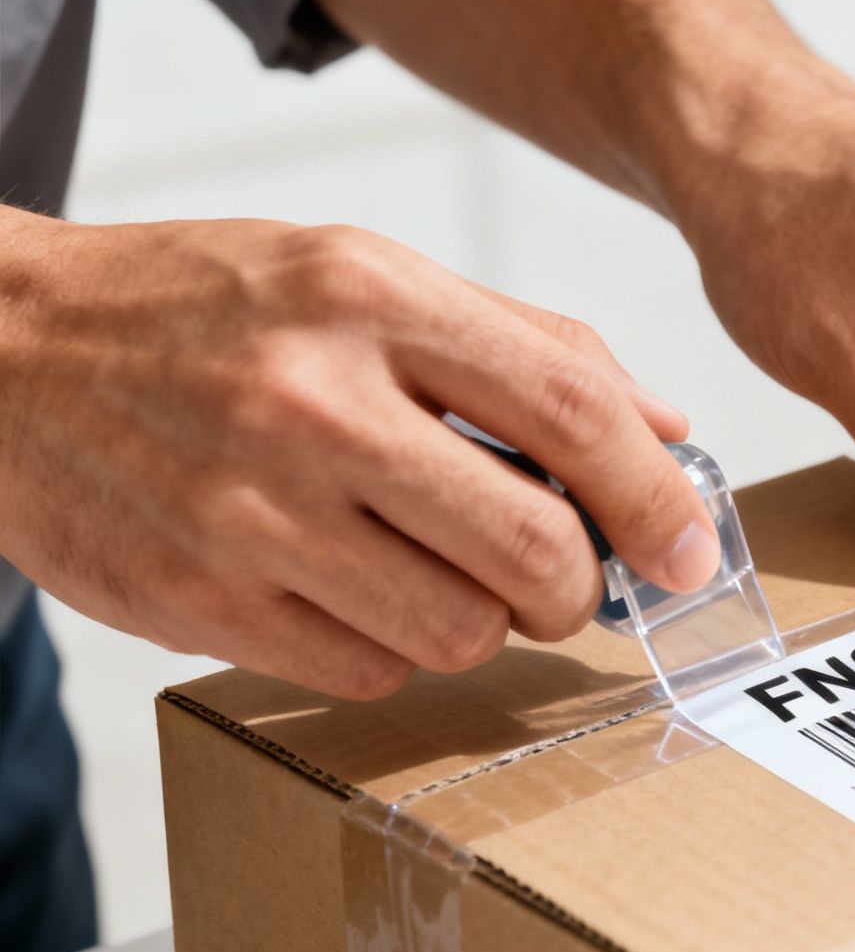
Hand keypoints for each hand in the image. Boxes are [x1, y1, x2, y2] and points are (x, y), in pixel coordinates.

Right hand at [0, 211, 713, 698]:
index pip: (571, 410)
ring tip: (437, 571)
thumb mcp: (365, 276)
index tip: (688, 549)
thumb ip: (527, 348)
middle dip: (577, 586)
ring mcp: (248, 513)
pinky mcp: (198, 603)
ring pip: (457, 633)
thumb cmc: (204, 312)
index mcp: (369, 299)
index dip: (656, 498)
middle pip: (534, 549)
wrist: (0, 354)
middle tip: (561, 577)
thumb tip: (667, 431)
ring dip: (480, 622)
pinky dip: (388, 650)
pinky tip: (351, 589)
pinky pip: (366, 675)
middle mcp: (311, 404)